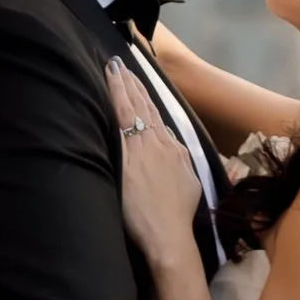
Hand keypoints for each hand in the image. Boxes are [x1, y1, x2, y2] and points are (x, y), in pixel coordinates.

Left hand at [108, 64, 202, 269]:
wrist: (170, 235)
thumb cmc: (177, 217)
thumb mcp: (190, 184)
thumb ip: (181, 163)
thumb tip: (174, 149)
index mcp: (176, 150)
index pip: (158, 117)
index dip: (147, 98)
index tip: (138, 82)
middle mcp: (161, 145)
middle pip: (146, 107)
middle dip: (133, 84)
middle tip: (121, 64)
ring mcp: (144, 150)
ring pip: (133, 108)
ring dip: (123, 86)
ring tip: (114, 68)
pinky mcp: (128, 159)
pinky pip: (121, 122)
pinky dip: (116, 100)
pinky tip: (109, 86)